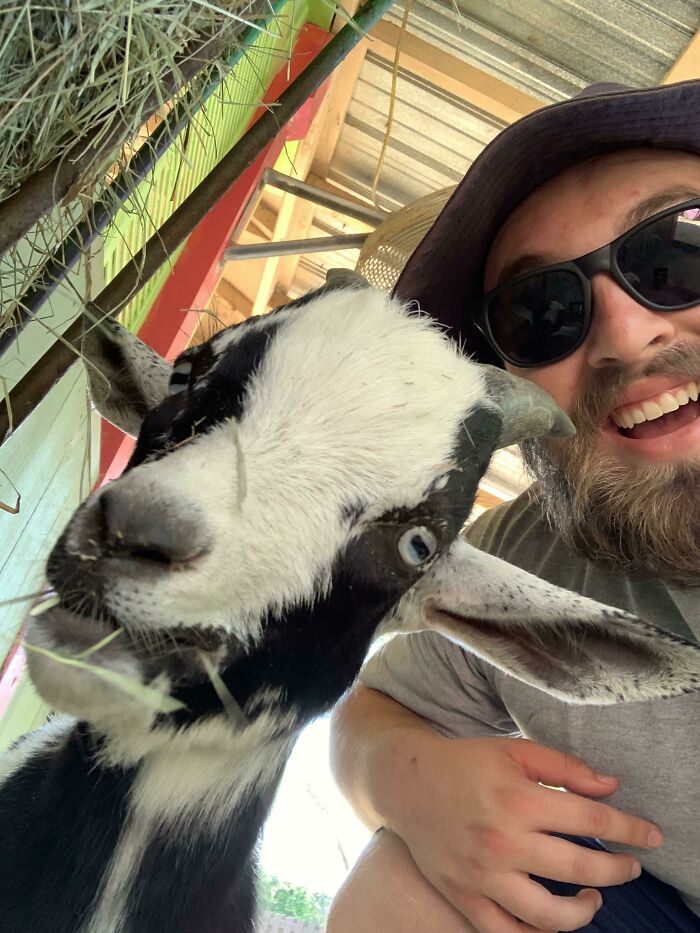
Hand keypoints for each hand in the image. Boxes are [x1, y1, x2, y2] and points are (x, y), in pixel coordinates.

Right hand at [379, 735, 662, 932]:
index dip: (628, 829)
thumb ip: (565, 767)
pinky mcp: (464, 896)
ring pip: (548, 916)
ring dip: (584, 912)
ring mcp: (482, 874)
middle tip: (630, 866)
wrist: (407, 782)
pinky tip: (553, 920)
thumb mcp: (515, 751)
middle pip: (579, 867)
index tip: (651, 836)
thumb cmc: (466, 763)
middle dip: (618, 869)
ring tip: (594, 897)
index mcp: (519, 799)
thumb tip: (611, 787)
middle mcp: (503, 841)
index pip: (591, 819)